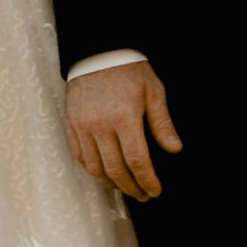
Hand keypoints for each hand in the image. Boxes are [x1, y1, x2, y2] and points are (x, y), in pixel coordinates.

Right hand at [65, 58, 181, 200]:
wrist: (98, 50)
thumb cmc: (130, 69)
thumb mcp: (153, 91)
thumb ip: (162, 123)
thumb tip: (175, 149)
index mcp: (124, 117)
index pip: (137, 161)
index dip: (147, 180)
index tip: (155, 191)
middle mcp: (101, 125)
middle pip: (116, 169)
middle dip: (131, 187)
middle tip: (143, 196)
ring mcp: (83, 125)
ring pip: (95, 167)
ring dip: (111, 183)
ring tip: (125, 188)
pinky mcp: (71, 123)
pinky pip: (79, 156)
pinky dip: (92, 170)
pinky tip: (105, 174)